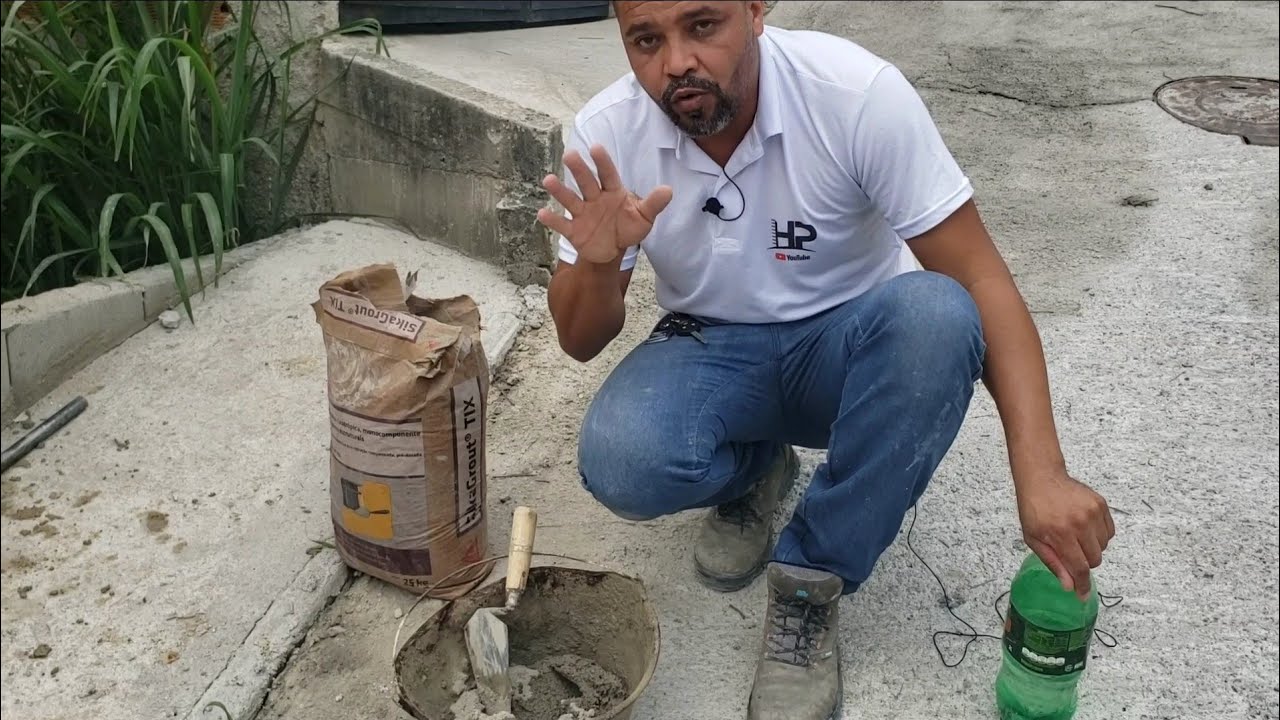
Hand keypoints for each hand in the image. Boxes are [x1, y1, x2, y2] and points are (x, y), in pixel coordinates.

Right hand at [536, 144, 672, 265]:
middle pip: (586, 182)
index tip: (596, 148)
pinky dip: (552, 220)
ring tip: (548, 180)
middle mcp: (595, 198)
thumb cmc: (627, 227)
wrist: (612, 249)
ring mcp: (582, 213)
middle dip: (579, 169)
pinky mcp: (573, 230)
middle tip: (570, 154)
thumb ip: (653, 204)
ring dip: (559, 190)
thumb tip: (668, 190)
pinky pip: (561, 224)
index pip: (608, 174)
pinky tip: (542, 213)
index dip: (602, 162)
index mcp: (612, 192)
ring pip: (570, 199)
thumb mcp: (644, 217)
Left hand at [1016, 469, 1114, 598]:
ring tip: (1074, 536)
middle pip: (1094, 560)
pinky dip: (1099, 536)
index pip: (1079, 567)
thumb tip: (1068, 586)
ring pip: (1103, 547)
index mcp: (1060, 533)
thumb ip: (1053, 563)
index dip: (1082, 585)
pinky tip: (1084, 527)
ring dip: (1091, 548)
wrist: (1042, 478)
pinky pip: (1109, 532)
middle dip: (1084, 563)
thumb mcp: (1033, 538)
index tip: (1083, 596)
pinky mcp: (1101, 504)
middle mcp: (1079, 522)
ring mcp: (1092, 512)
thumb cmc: (1033, 509)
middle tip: (1070, 552)